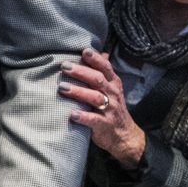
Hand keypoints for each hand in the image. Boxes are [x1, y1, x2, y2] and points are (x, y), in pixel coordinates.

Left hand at [60, 48, 146, 168]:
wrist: (125, 135)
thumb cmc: (112, 108)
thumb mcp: (112, 89)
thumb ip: (104, 72)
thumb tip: (100, 52)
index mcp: (113, 84)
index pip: (106, 68)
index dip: (96, 59)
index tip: (84, 51)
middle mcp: (112, 94)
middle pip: (97, 80)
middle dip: (81, 72)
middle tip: (64, 66)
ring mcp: (109, 110)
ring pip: (94, 98)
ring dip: (78, 92)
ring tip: (62, 88)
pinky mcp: (104, 125)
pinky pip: (94, 120)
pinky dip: (83, 116)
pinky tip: (71, 114)